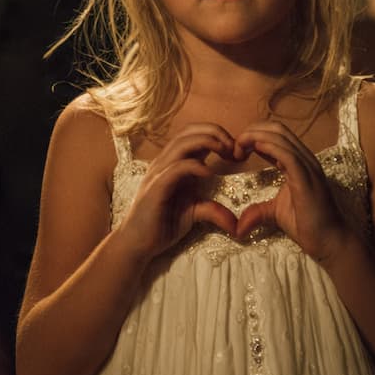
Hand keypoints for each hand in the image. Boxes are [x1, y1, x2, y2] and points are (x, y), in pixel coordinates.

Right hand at [116, 123, 238, 260]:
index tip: (235, 149)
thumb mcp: (194, 212)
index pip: (193, 134)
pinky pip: (176, 168)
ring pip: (181, 144)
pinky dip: (194, 166)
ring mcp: (159, 173)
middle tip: (234, 147)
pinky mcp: (157, 187)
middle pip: (188, 131)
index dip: (215, 134)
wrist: (138, 242)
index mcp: (174, 162)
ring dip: (207, 142)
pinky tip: (208, 173)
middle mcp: (165, 162)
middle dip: (215, 132)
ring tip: (226, 152)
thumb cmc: (163, 223)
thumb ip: (213, 209)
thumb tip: (237, 224)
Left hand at [234, 122, 350, 262]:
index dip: (254, 135)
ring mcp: (308, 167)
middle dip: (252, 131)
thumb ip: (257, 211)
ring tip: (239, 148)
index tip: (237, 149)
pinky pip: (288, 154)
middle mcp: (304, 159)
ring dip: (255, 137)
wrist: (329, 243)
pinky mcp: (307, 178)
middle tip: (235, 146)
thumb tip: (238, 227)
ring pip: (281, 137)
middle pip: (276, 129)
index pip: (275, 134)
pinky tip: (255, 148)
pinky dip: (269, 147)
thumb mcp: (274, 213)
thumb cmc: (306, 225)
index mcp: (297, 162)